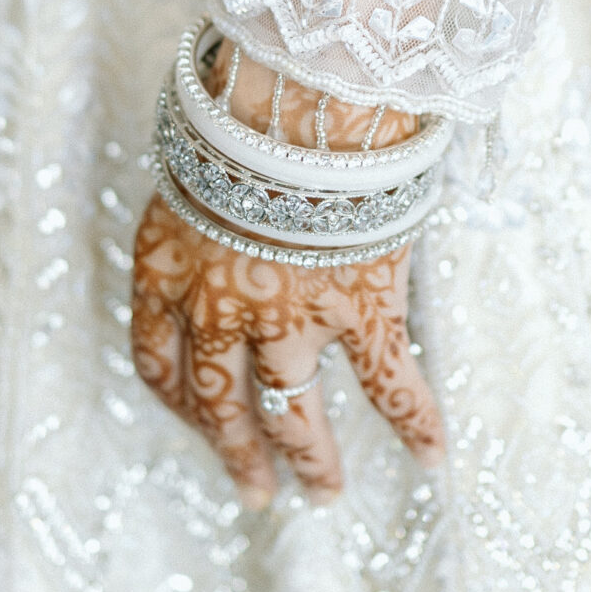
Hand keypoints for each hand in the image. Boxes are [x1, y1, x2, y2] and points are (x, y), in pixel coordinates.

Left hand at [129, 45, 445, 506]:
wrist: (297, 98)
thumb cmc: (243, 108)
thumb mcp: (195, 161)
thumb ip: (203, 207)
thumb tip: (222, 210)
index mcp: (166, 268)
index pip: (157, 359)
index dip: (179, 402)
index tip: (198, 423)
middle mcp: (218, 307)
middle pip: (219, 403)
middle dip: (236, 454)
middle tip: (254, 492)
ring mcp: (289, 317)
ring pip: (293, 410)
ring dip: (311, 457)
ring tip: (325, 492)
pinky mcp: (359, 309)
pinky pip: (389, 382)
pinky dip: (415, 422)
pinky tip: (433, 456)